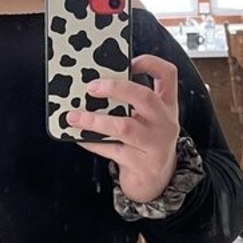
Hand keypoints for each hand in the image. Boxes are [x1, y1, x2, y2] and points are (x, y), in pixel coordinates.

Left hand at [66, 53, 180, 201]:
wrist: (156, 182)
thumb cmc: (145, 144)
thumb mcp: (147, 120)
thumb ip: (131, 103)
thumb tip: (94, 86)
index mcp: (167, 106)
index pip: (168, 75)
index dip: (149, 63)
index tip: (129, 61)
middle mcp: (166, 123)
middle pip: (145, 98)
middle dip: (116, 88)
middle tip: (91, 87)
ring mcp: (156, 145)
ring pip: (125, 127)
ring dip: (96, 120)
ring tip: (74, 116)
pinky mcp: (143, 165)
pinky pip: (112, 150)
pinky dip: (92, 142)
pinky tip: (79, 136)